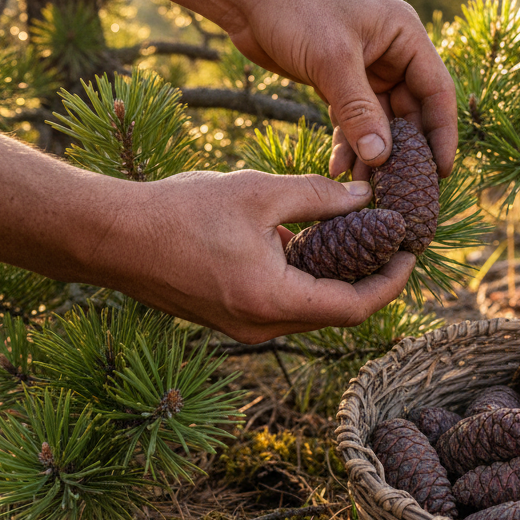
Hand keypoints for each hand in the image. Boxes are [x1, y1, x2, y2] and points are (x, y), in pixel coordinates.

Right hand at [112, 170, 414, 341]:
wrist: (111, 236)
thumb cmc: (179, 212)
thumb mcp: (259, 193)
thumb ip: (318, 196)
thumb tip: (363, 196)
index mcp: (273, 301)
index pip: (355, 307)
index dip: (390, 282)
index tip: (409, 253)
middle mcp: (261, 326)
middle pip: (336, 312)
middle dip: (369, 279)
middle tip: (390, 243)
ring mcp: (243, 326)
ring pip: (309, 309)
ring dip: (336, 277)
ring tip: (358, 237)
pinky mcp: (229, 316)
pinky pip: (283, 304)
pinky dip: (305, 278)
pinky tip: (309, 241)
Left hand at [223, 0, 457, 179]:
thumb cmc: (294, 10)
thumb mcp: (332, 60)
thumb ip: (360, 110)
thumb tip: (382, 157)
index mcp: (405, 35)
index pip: (437, 91)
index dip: (442, 133)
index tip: (440, 172)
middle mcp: (392, 53)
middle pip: (412, 112)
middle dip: (403, 151)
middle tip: (400, 189)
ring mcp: (367, 70)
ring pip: (381, 122)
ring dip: (373, 154)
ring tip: (363, 187)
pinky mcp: (340, 83)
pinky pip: (354, 122)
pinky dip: (349, 145)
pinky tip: (338, 169)